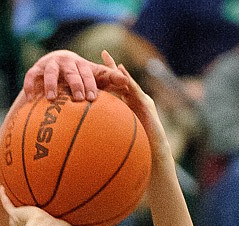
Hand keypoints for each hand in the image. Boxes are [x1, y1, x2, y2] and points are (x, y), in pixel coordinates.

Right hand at [0, 186, 89, 225]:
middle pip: (28, 217)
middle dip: (28, 213)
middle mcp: (31, 225)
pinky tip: (3, 187)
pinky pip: (7, 203)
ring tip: (17, 191)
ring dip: (17, 202)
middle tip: (32, 205)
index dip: (44, 222)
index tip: (48, 217)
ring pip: (17, 209)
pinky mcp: (16, 213)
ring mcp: (22, 218)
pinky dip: (4, 196)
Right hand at [23, 49, 127, 102]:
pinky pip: (31, 77)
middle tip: (79, 98)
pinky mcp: (35, 70)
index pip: (88, 73)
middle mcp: (66, 63)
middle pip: (71, 72)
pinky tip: (31, 99)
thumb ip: (109, 80)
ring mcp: (49, 65)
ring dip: (50, 85)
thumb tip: (127, 83)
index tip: (93, 98)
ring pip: (50, 73)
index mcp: (81, 65)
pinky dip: (30, 87)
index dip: (91, 84)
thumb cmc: (78, 76)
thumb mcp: (93, 77)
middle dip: (75, 84)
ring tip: (51, 98)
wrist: (55, 65)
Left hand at [100, 51, 172, 165]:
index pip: (114, 91)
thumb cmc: (135, 153)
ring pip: (128, 83)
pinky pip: (134, 90)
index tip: (92, 70)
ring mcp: (142, 102)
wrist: (153, 158)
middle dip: (112, 67)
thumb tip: (85, 138)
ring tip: (108, 58)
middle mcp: (135, 102)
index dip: (105, 79)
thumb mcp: (116, 141)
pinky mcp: (146, 105)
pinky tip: (120, 72)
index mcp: (127, 108)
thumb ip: (105, 134)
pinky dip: (127, 80)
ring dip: (118, 70)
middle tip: (102, 53)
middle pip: (121, 82)